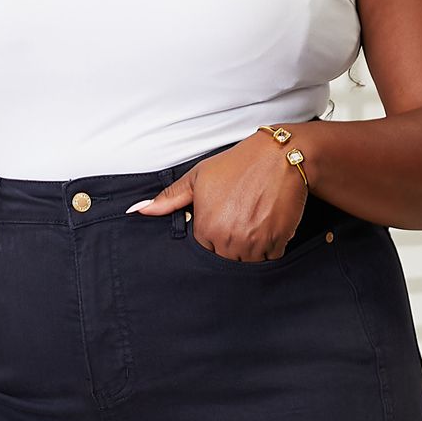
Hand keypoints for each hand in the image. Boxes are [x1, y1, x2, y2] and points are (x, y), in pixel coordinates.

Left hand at [127, 132, 308, 261]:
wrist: (282, 156)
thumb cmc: (238, 165)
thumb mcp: (199, 177)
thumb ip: (170, 198)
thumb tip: (139, 210)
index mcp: (207, 227)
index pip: (203, 252)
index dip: (213, 240)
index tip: (223, 224)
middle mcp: (228, 240)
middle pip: (224, 261)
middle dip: (230, 248)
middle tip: (240, 224)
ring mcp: (253, 244)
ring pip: (246, 265)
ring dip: (249, 252)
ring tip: (254, 226)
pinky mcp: (276, 243)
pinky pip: (269, 261)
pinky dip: (269, 251)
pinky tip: (268, 228)